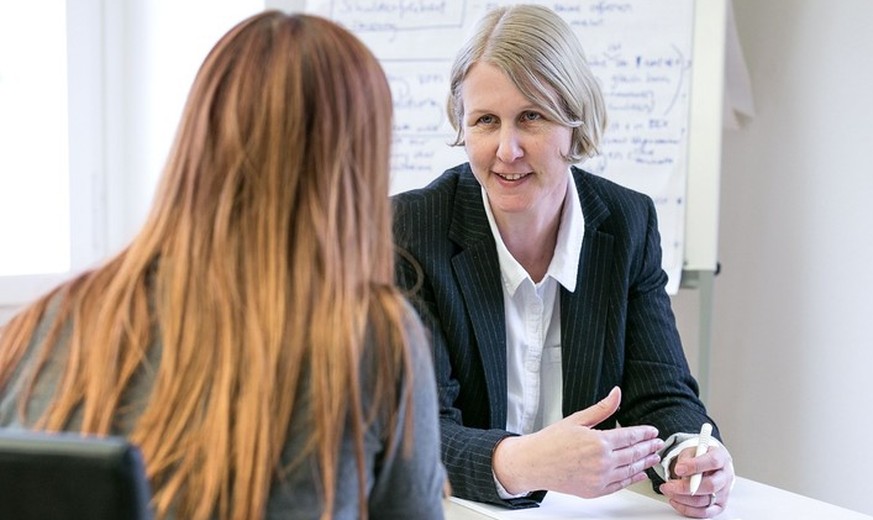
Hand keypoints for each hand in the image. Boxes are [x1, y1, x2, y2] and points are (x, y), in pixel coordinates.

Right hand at [492, 387, 663, 498]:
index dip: (644, 433)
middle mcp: (602, 462)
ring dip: (644, 463)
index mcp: (598, 442)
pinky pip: (620, 485)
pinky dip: (632, 479)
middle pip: (634, 453)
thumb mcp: (577, 419)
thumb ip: (602, 409)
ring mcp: (599, 478)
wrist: (534, 463)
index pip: (630, 436)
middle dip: (648, 447)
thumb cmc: (551, 442)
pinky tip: (639, 474)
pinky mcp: (595, 490)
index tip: (652, 431)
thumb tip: (616, 393)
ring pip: (630, 470)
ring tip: (653, 458)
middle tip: (658, 443)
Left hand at [658, 441, 735, 517]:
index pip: (712, 462)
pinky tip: (675, 501)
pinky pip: (704, 512)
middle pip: (710, 486)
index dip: (694, 466)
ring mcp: (724, 492)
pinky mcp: (719, 505)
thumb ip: (686, 459)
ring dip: (682, 498)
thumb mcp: (692, 451)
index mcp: (721, 457)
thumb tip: (679, 470)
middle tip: (669, 485)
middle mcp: (726, 476)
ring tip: (668, 492)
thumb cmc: (701, 457)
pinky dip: (687, 509)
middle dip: (686, 487)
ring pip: (705, 500)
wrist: (710, 465)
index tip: (678, 469)